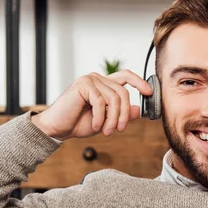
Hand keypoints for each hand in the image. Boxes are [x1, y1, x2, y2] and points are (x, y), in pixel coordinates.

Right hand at [31, 70, 152, 140]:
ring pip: (114, 99)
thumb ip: (121, 114)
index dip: (139, 82)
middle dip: (124, 114)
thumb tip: (138, 110)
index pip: (126, 76)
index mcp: (104, 84)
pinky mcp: (83, 85)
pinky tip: (96, 126)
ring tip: (106, 131)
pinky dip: (101, 117)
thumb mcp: (106, 121)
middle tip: (120, 129)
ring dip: (113, 119)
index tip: (149, 93)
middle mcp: (98, 78)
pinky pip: (101, 102)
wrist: (57, 128)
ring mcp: (90, 80)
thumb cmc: (79, 123)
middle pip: (123, 93)